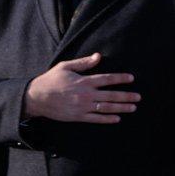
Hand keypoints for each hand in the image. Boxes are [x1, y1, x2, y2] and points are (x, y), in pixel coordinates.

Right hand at [23, 52, 139, 123]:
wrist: (36, 97)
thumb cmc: (51, 80)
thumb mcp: (65, 66)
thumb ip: (83, 62)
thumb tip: (98, 56)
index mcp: (83, 81)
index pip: (106, 79)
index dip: (120, 78)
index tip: (131, 78)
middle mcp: (85, 94)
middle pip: (110, 95)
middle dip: (126, 96)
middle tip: (138, 97)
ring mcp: (82, 106)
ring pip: (106, 107)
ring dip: (121, 108)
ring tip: (133, 107)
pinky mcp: (77, 116)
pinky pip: (95, 118)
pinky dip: (107, 119)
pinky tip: (117, 118)